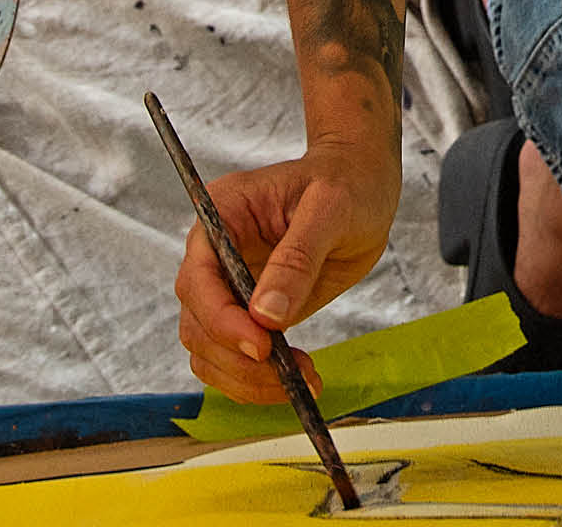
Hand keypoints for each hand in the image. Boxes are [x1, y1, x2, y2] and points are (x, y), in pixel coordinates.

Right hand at [174, 143, 398, 403]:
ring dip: (246, 378)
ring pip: (209, 350)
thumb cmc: (347, 182)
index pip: (198, 279)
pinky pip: (233, 357)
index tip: (262, 345)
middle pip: (198, 323)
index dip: (221, 319)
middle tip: (288, 373)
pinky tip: (298, 376)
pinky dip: (257, 379)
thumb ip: (298, 258)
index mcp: (222, 214)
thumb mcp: (331, 208)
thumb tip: (266, 315)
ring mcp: (228, 285)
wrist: (363, 185)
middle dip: (237, 357)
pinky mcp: (248, 311)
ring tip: (302, 378)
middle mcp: (214, 254)